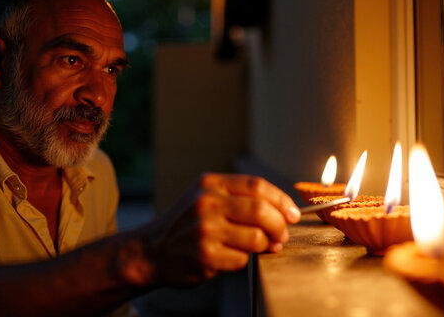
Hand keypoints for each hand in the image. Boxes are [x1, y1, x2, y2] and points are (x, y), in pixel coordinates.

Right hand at [132, 173, 299, 286]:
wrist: (151, 250)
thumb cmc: (186, 224)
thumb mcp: (205, 197)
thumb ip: (238, 197)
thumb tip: (283, 210)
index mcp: (210, 184)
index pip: (257, 186)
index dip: (281, 201)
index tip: (292, 214)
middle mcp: (206, 203)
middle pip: (261, 211)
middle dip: (279, 226)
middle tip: (281, 235)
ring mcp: (205, 230)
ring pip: (256, 237)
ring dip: (265, 246)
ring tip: (260, 247)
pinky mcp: (205, 255)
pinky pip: (242, 259)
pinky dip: (243, 260)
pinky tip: (230, 256)